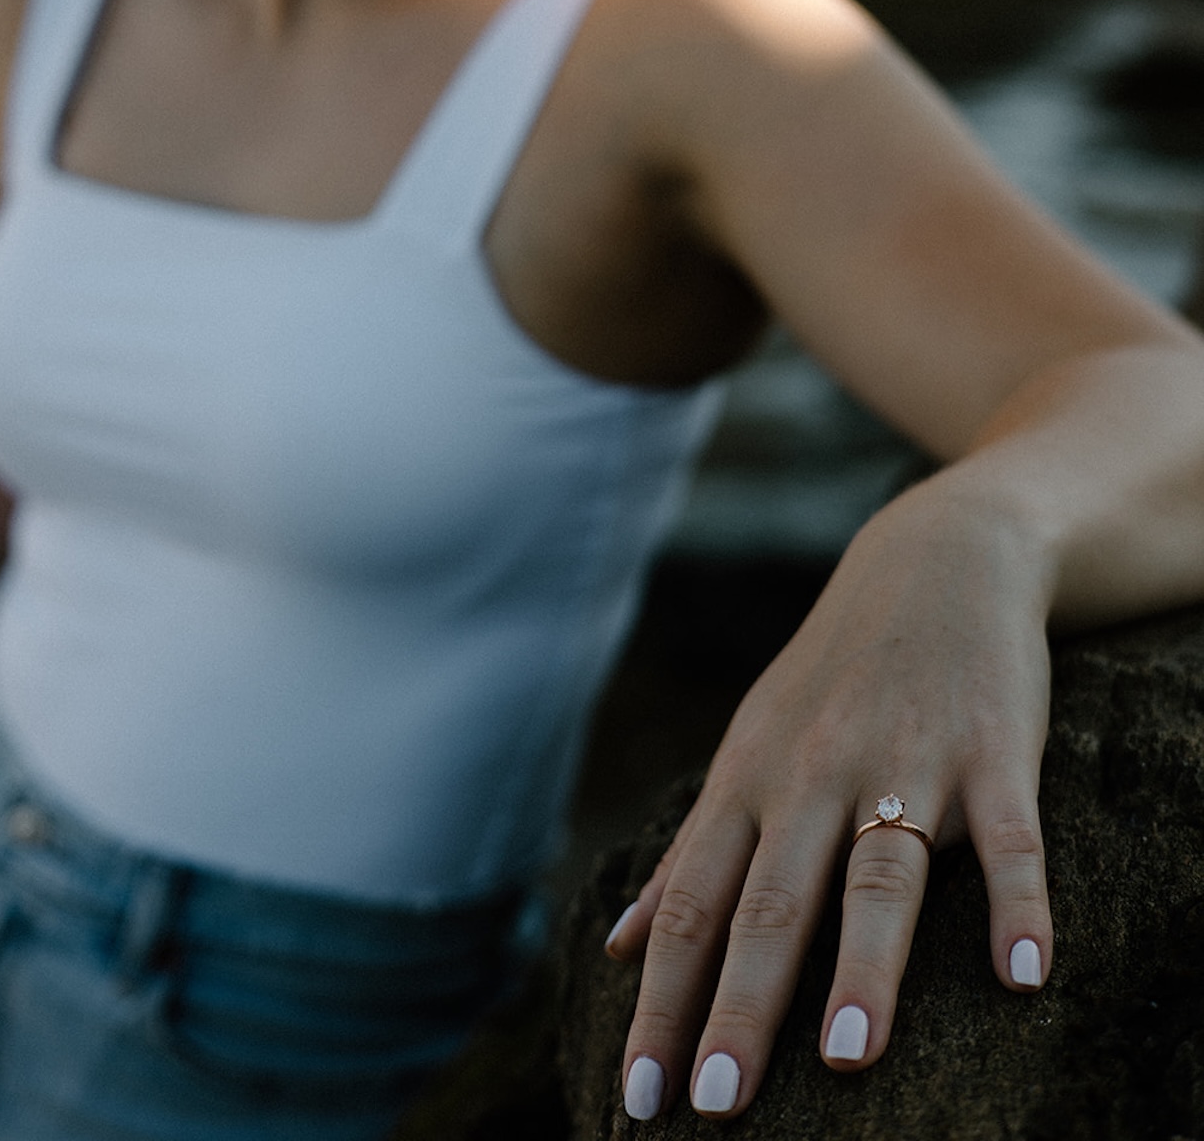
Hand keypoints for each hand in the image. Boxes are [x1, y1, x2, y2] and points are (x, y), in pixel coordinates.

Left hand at [604, 487, 1053, 1121]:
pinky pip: (1007, 836)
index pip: (692, 903)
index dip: (663, 1001)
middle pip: (771, 900)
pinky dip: (1017, 902)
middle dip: (741, 1005)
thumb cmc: (832, 676)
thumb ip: (689, 853)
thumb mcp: (747, 748)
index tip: (641, 1097)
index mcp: (749, 780)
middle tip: (716, 1106)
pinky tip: (1024, 974)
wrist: (935, 558)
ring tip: (848, 1057)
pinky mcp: (992, 750)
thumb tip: (621, 946)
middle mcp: (815, 773)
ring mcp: (906, 759)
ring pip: (879, 873)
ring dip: (864, 964)